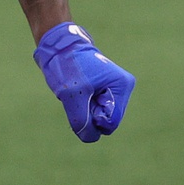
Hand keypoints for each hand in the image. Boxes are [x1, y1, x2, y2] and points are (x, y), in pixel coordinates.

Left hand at [33, 22, 135, 142]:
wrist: (60, 47)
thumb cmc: (67, 66)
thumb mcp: (71, 96)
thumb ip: (81, 122)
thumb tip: (90, 137)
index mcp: (122, 86)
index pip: (111, 122)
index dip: (93, 120)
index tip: (83, 100)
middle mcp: (123, 89)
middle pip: (107, 122)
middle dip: (89, 114)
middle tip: (78, 95)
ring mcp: (114, 91)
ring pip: (100, 118)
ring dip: (85, 110)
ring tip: (78, 91)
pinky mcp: (105, 93)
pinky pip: (95, 112)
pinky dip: (84, 107)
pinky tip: (79, 93)